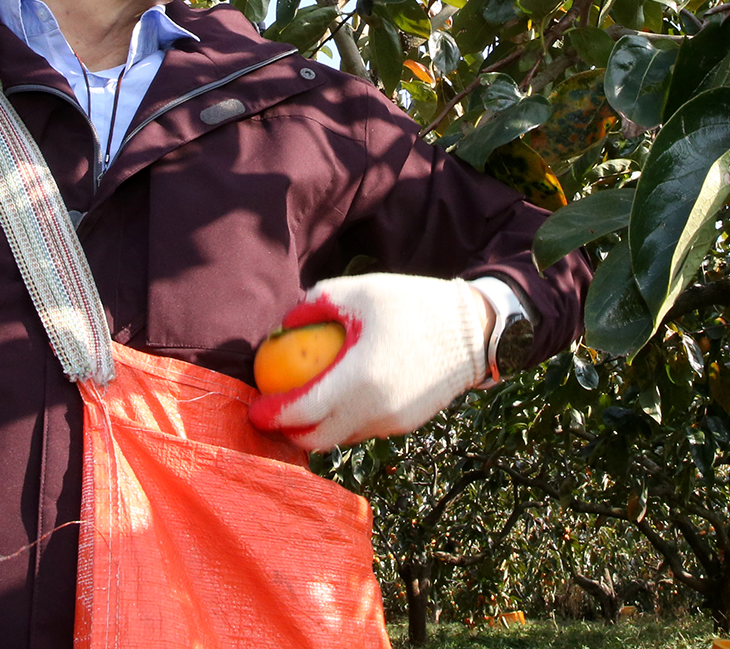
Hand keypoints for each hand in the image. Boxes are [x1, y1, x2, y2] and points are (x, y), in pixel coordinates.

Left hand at [247, 273, 490, 451]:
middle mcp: (375, 411)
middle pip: (318, 440)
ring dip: (318, 429)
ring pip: (342, 438)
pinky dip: (346, 422)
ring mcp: (393, 423)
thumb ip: (315, 304)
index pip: (302, 412)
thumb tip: (283, 324)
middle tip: (273, 415)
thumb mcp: (359, 290)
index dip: (272, 414)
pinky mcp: (407, 424)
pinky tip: (340, 400)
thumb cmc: (412, 304)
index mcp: (359, 380)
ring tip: (304, 407)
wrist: (475, 329)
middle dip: (289, 434)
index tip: (254, 409)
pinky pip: (365, 430)